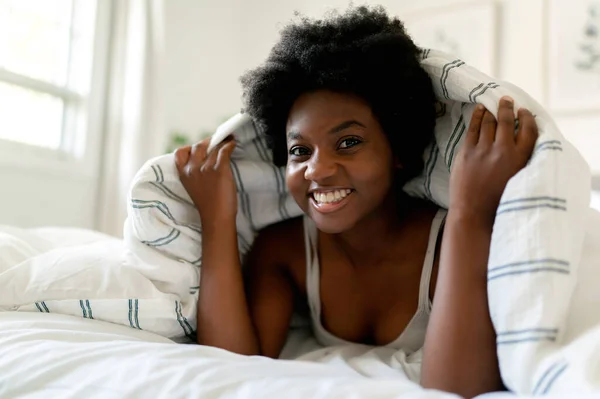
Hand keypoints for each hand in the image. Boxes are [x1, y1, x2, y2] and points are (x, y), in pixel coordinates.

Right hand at [174, 137, 237, 226]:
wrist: (216, 217)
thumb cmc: (208, 205)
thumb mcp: (193, 188)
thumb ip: (195, 174)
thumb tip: (206, 161)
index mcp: (184, 174)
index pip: (180, 153)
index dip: (190, 148)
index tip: (198, 147)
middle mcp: (193, 168)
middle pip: (199, 146)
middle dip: (208, 142)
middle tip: (217, 141)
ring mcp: (206, 168)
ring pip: (214, 147)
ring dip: (222, 141)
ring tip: (228, 140)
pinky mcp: (220, 169)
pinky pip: (224, 150)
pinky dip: (230, 144)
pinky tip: (233, 143)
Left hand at [449, 97, 537, 223]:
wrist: (473, 213)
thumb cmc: (497, 201)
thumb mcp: (517, 180)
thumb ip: (520, 161)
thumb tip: (521, 142)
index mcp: (520, 159)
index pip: (528, 130)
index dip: (527, 118)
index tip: (524, 112)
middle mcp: (502, 151)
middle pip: (507, 120)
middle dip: (508, 107)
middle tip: (507, 100)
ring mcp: (482, 150)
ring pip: (489, 122)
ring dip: (492, 110)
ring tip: (493, 104)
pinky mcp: (466, 152)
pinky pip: (473, 129)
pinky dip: (477, 117)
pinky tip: (479, 111)